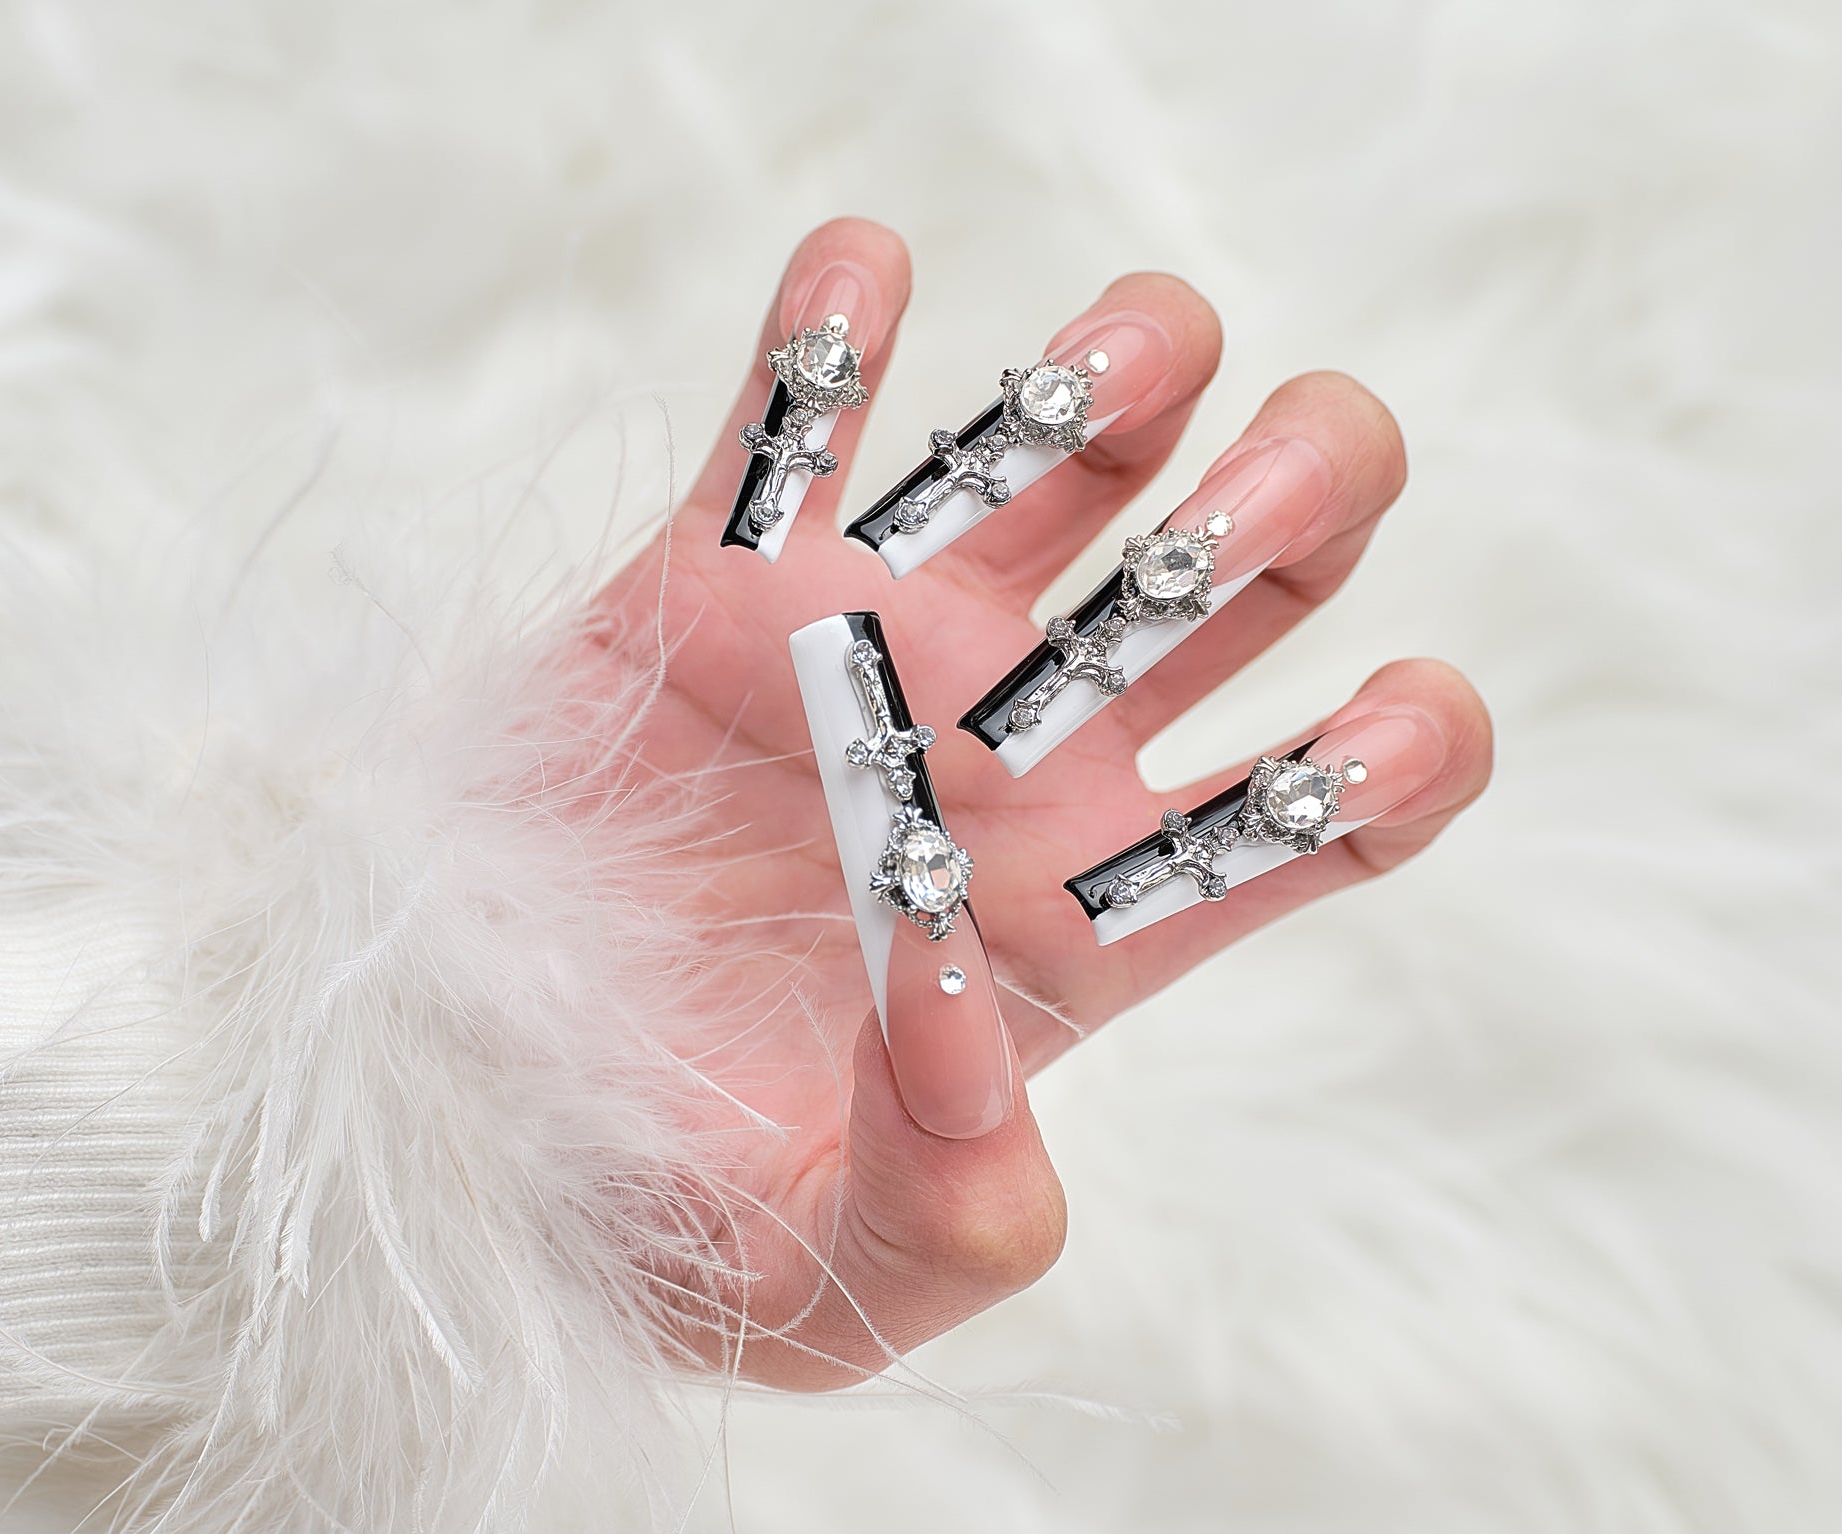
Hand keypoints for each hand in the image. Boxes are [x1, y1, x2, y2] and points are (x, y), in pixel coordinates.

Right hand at [593, 219, 1491, 1388]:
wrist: (433, 1102)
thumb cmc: (641, 1212)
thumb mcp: (818, 1280)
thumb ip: (950, 1214)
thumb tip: (985, 1045)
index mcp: (1078, 921)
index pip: (1321, 802)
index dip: (1408, 740)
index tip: (1383, 718)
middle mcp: (1010, 757)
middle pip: (1253, 570)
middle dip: (1303, 492)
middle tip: (1223, 534)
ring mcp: (872, 648)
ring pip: (1068, 441)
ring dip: (1128, 364)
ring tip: (1091, 383)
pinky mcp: (710, 581)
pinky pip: (798, 409)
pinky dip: (838, 326)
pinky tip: (865, 282)